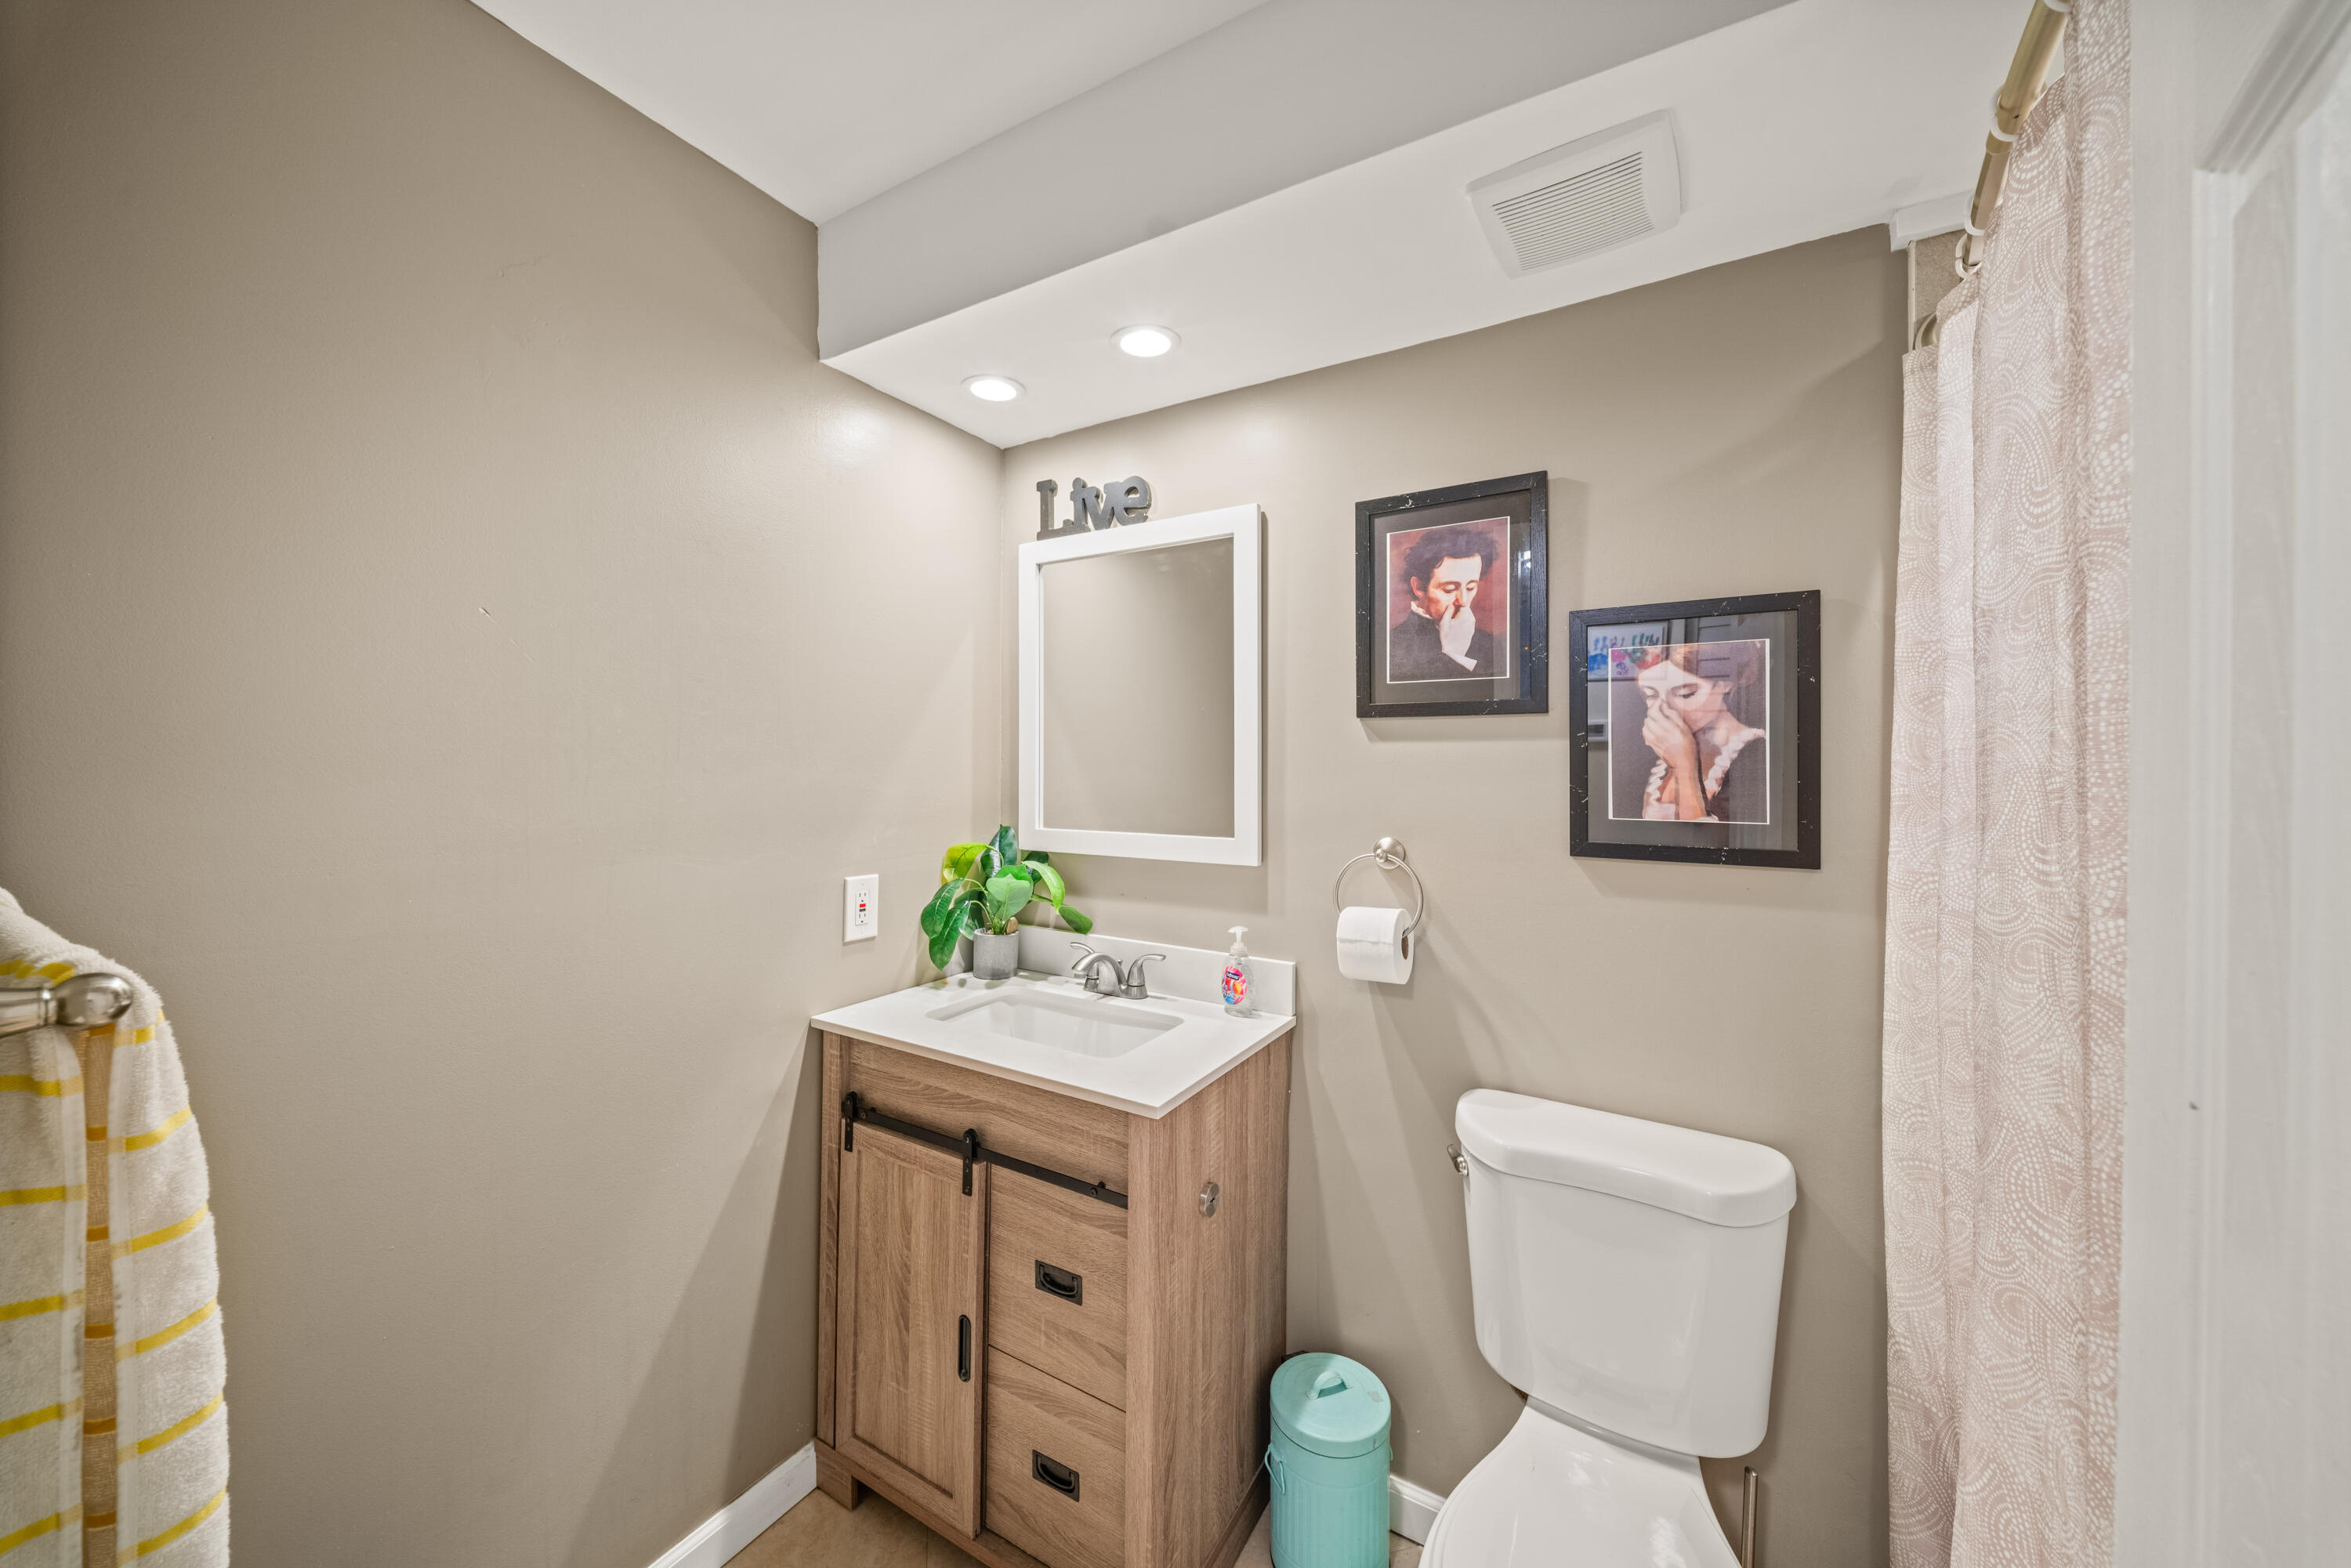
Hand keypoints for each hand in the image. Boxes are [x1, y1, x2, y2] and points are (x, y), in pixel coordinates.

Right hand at [1439, 604, 1477, 668]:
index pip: (1463, 603)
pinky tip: (1454, 629)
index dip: (1456, 603)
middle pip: (1465, 609)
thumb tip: (1451, 604)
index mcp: (1466, 616)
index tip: (1450, 606)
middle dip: (1457, 610)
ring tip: (1450, 623)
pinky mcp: (1471, 631)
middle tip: (1448, 616)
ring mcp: (1472, 626)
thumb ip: (1448, 610)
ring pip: (1466, 615)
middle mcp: (1471, 619)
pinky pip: (1466, 622)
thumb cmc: (1448, 637)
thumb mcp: (1444, 622)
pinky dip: (1461, 622)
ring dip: (1459, 616)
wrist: (1455, 652)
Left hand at [1641, 703, 1708, 819]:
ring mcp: (1653, 740)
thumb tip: (1665, 707)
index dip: (1656, 704)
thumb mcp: (1686, 729)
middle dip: (1654, 712)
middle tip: (1661, 711)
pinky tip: (1655, 730)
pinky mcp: (1651, 745)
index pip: (1654, 711)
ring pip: (1645, 726)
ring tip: (1658, 720)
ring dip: (1650, 721)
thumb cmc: (1688, 746)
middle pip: (1648, 717)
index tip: (1660, 702)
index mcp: (1667, 727)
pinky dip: (1648, 729)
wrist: (1683, 764)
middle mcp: (1658, 733)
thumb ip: (1674, 716)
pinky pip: (1645, 734)